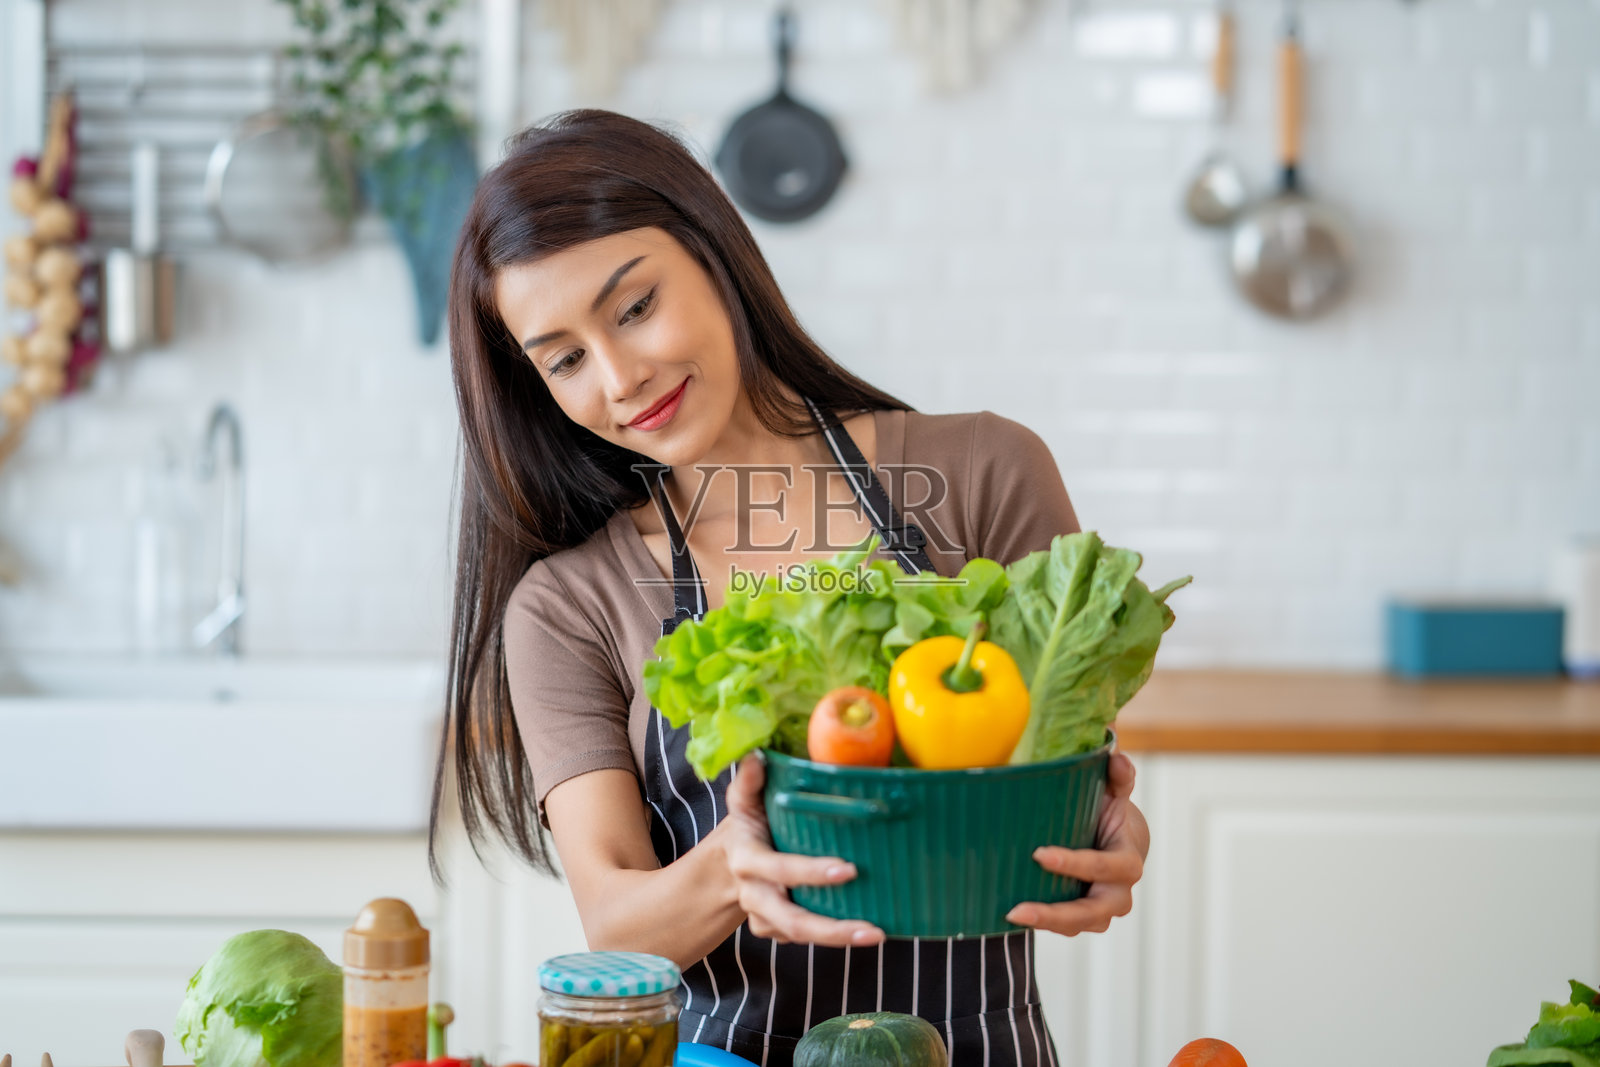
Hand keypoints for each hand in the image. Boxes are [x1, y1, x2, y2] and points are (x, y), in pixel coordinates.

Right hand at [720, 752, 887, 947]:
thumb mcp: (743, 801)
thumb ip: (749, 781)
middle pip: (792, 920)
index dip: (811, 873)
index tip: (849, 869)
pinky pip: (802, 939)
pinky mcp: (775, 932)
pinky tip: (861, 929)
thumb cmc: (747, 825)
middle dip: (832, 929)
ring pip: (800, 935)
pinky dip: (832, 936)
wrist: (727, 864)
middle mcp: (754, 893)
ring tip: (877, 934)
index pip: (779, 869)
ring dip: (839, 938)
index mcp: (747, 859)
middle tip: (874, 929)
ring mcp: (764, 917)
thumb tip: (756, 756)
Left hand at [1004, 749, 1149, 935]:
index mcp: (1128, 861)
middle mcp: (1118, 893)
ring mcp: (1102, 911)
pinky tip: (1011, 914)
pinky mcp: (1084, 919)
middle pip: (1092, 911)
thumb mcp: (1115, 792)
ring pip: (1076, 925)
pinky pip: (1065, 927)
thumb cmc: (1111, 813)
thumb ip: (1118, 776)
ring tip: (1010, 914)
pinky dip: (1042, 923)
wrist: (1119, 843)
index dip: (1075, 863)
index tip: (1039, 854)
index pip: (1104, 866)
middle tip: (1016, 909)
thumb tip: (1116, 758)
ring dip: (1045, 923)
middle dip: (1055, 913)